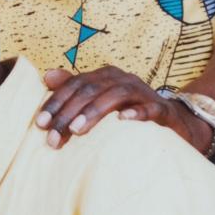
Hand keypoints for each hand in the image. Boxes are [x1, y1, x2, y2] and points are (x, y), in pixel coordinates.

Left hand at [37, 66, 211, 153]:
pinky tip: (123, 121)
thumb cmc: (130, 111)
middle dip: (69, 113)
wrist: (175, 122)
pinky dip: (136, 112)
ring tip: (77, 130)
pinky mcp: (162, 109)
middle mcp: (122, 79)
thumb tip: (47, 77)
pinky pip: (149, 108)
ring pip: (115, 95)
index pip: (75, 84)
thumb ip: (75, 88)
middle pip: (90, 89)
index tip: (40, 124)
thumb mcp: (100, 100)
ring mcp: (143, 92)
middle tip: (54, 138)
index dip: (56, 102)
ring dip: (94, 112)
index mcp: (105, 76)